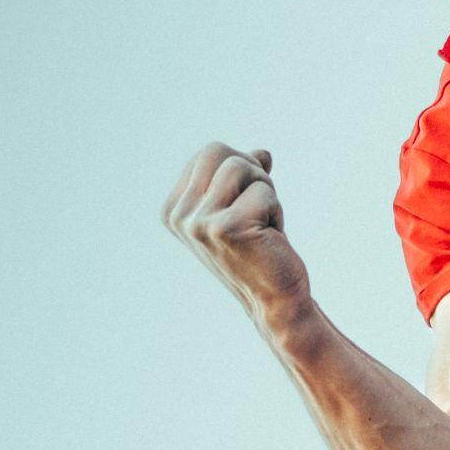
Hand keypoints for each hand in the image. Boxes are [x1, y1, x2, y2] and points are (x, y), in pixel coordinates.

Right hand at [161, 145, 309, 319]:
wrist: (276, 299)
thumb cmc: (261, 251)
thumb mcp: (245, 205)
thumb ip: (246, 176)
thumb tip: (263, 152)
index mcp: (174, 209)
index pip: (210, 153)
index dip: (241, 170)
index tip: (245, 207)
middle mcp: (179, 216)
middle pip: (217, 150)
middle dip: (251, 172)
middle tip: (258, 210)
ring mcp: (197, 223)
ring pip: (241, 165)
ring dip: (265, 192)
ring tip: (263, 225)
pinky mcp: (224, 228)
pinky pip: (262, 191)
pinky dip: (276, 211)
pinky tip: (268, 239)